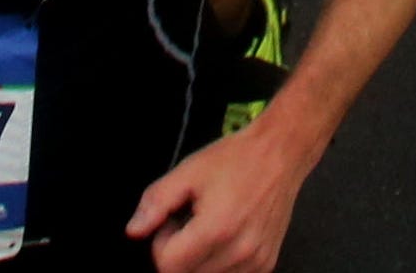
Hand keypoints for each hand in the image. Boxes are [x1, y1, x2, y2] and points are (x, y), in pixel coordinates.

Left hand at [122, 107, 323, 272]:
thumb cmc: (237, 159)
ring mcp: (255, 262)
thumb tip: (134, 231)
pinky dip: (218, 264)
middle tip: (189, 223)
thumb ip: (155, 202)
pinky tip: (224, 236)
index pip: (167, 266)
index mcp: (216, 229)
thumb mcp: (188, 171)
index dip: (161, 244)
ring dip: (198, 261)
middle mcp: (239, 252)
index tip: (172, 222)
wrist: (281, 154)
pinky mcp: (265, 265)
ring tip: (208, 228)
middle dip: (178, 254)